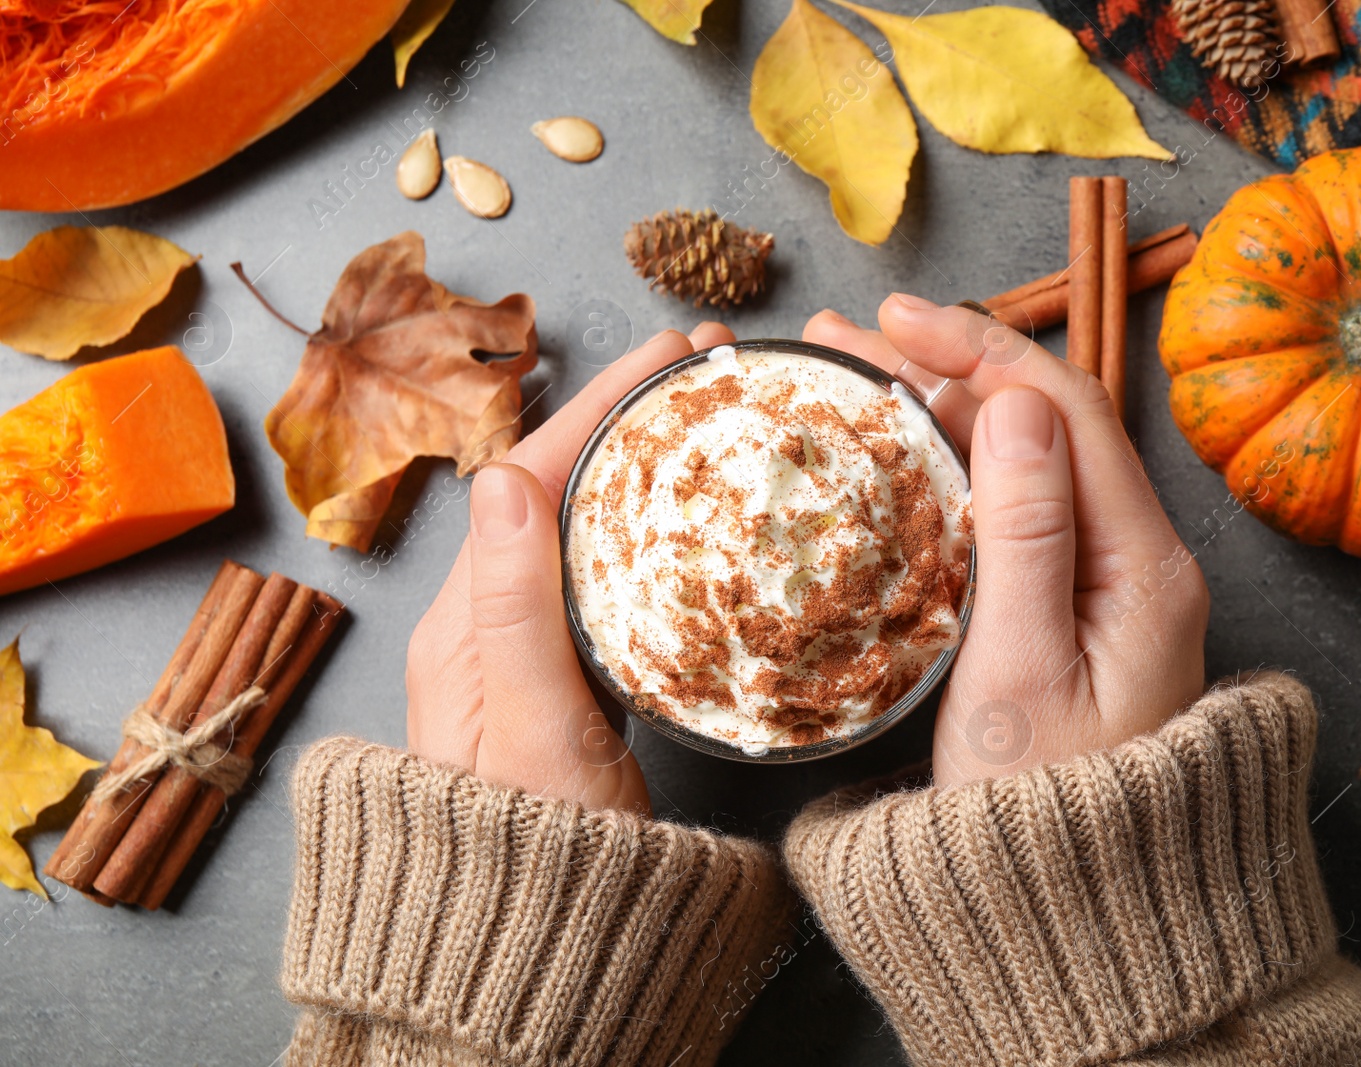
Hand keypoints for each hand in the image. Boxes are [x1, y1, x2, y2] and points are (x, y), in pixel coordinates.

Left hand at [406, 322, 736, 814]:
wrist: (532, 944)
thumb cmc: (534, 852)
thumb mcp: (531, 729)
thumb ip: (516, 608)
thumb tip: (501, 475)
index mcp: (468, 624)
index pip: (531, 478)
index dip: (602, 406)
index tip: (670, 354)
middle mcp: (489, 625)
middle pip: (557, 488)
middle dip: (628, 417)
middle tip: (709, 369)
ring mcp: (525, 653)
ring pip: (584, 527)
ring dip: (640, 463)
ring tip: (708, 420)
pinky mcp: (565, 681)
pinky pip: (602, 576)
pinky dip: (647, 528)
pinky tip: (689, 518)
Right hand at [802, 296, 1208, 788]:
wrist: (1075, 925)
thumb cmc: (1039, 815)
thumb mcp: (1018, 671)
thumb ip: (1023, 533)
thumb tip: (1016, 400)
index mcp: (1142, 566)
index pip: (1067, 410)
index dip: (980, 349)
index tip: (893, 322)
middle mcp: (1137, 564)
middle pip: (1046, 428)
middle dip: (948, 369)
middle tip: (844, 342)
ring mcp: (1107, 591)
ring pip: (1026, 468)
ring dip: (945, 414)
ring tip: (855, 379)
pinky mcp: (1072, 618)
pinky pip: (1016, 518)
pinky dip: (954, 474)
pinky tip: (900, 458)